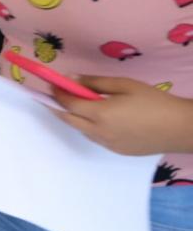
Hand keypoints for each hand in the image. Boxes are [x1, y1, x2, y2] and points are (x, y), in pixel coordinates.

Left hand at [54, 76, 192, 155]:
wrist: (180, 127)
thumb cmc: (153, 101)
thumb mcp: (124, 85)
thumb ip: (94, 82)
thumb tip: (71, 79)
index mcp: (100, 114)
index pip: (68, 103)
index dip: (56, 93)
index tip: (50, 83)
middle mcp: (99, 132)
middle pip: (68, 119)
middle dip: (57, 106)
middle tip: (54, 95)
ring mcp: (108, 144)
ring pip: (81, 130)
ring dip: (73, 117)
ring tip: (76, 104)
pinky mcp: (117, 151)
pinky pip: (95, 137)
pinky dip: (89, 126)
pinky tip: (97, 117)